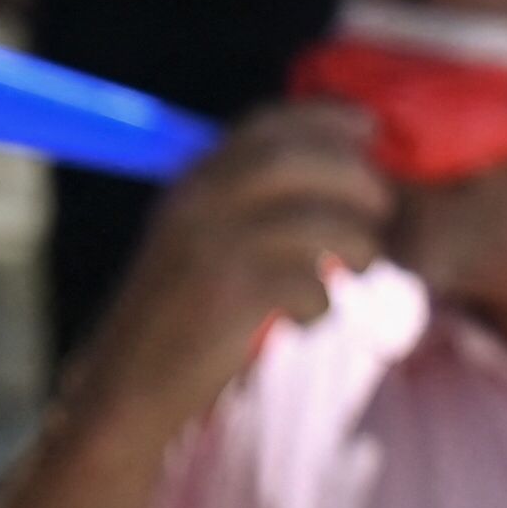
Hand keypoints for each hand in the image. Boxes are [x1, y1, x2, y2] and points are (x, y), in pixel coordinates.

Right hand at [75, 106, 388, 436]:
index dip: (325, 119)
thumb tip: (338, 166)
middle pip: (297, 163)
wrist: (125, 388)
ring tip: (360, 263)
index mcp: (191, 184)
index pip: (265, 127)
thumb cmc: (180, 314)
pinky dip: (321, 302)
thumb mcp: (202, 239)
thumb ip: (250, 200)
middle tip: (382, 206)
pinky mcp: (230, 299)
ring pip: (316, 224)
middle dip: (354, 178)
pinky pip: (308, 285)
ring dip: (356, 242)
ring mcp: (212, 249)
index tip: (370, 127)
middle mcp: (198, 205)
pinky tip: (306, 316)